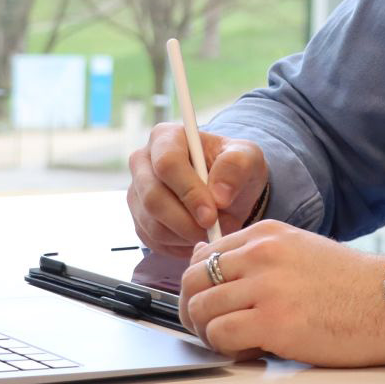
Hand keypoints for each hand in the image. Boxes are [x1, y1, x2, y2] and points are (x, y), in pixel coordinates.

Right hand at [127, 123, 267, 258]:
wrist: (226, 190)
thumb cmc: (233, 168)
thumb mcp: (246, 157)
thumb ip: (236, 167)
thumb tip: (219, 196)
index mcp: (165, 137)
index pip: (167, 164)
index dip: (188, 192)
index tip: (211, 215)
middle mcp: (143, 163)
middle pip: (153, 198)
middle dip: (187, 221)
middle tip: (215, 230)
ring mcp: (137, 193)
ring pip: (153, 224)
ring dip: (187, 235)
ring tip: (215, 231)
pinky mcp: (139, 220)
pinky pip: (154, 241)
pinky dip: (180, 246)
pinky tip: (199, 237)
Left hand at [176, 221, 384, 367]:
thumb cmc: (353, 284)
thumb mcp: (299, 250)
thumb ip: (255, 254)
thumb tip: (205, 258)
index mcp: (267, 234)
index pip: (203, 255)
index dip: (201, 286)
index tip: (213, 304)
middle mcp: (261, 254)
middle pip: (192, 280)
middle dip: (194, 309)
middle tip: (212, 328)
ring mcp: (267, 286)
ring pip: (201, 308)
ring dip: (209, 332)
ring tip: (236, 341)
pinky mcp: (274, 322)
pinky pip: (220, 334)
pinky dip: (226, 348)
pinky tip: (251, 350)